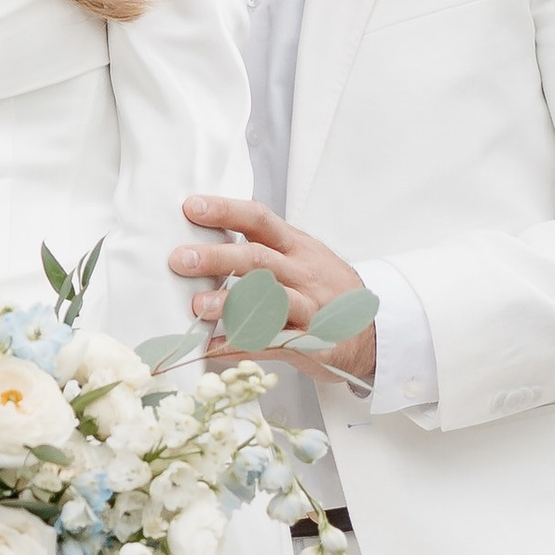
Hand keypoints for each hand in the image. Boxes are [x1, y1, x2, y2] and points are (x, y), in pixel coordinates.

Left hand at [170, 196, 376, 388]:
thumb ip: (266, 244)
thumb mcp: (304, 256)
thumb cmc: (326, 288)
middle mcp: (302, 274)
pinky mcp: (310, 343)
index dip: (226, 211)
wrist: (373, 328)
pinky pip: (272, 344)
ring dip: (230, 303)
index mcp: (296, 246)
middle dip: (218, 257)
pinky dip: (240, 346)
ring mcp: (308, 309)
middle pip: (258, 260)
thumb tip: (212, 229)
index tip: (191, 207)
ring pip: (268, 302)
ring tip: (197, 306)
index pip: (260, 219)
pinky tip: (212, 347)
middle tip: (181, 259)